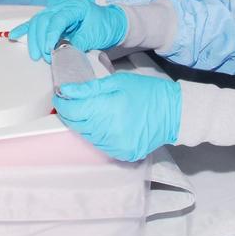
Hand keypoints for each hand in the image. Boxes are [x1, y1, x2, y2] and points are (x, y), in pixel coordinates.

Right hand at [9, 0, 126, 61]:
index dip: (51, 34)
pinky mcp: (53, 20)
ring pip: (37, 21)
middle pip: (43, 19)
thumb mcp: (95, 36)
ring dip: (33, 39)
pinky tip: (14, 35)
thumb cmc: (106, 27)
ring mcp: (57, 12)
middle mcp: (64, 6)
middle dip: (40, 39)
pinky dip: (25, 29)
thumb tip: (63, 53)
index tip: (49, 50)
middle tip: (43, 57)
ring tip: (36, 55)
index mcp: (76, 6)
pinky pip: (36, 23)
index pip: (58, 18)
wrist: (113, 24)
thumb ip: (78, 43)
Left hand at [54, 73, 181, 161]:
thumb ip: (89, 88)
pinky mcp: (122, 154)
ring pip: (86, 136)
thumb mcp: (117, 81)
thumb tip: (66, 91)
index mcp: (107, 110)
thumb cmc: (146, 92)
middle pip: (76, 125)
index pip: (71, 111)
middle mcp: (109, 132)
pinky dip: (96, 134)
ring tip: (89, 111)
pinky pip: (100, 145)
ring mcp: (116, 146)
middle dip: (70, 113)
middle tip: (72, 102)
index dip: (62, 103)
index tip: (61, 95)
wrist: (173, 113)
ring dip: (82, 124)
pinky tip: (102, 123)